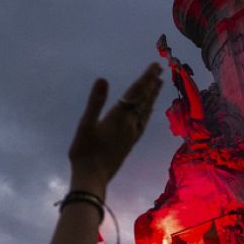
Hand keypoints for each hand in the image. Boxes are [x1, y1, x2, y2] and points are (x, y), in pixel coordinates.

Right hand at [68, 63, 163, 195]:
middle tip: (160, 70)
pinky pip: (144, 122)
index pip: (136, 92)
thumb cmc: (84, 151)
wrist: (93, 177)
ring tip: (158, 85)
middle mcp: (130, 123)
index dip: (146, 78)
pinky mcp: (131, 142)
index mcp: (119, 116)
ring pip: (146, 111)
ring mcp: (132, 134)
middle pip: (144, 100)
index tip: (155, 66)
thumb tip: (103, 79)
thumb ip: (96, 101)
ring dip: (152, 96)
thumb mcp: (85, 124)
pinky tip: (147, 111)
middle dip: (152, 84)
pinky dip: (148, 111)